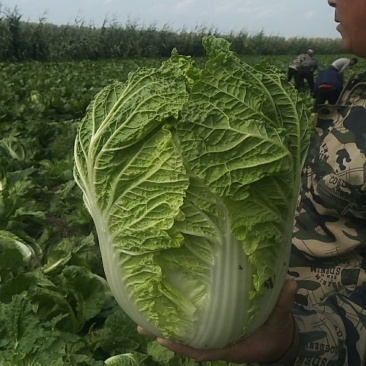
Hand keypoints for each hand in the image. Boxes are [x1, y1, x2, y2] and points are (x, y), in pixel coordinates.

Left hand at [138, 279, 297, 363]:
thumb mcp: (280, 316)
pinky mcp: (217, 328)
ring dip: (166, 329)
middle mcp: (218, 341)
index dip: (182, 346)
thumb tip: (291, 281)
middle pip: (187, 343)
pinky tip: (167, 314)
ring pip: (188, 335)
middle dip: (164, 336)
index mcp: (229, 344)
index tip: (162, 338)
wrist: (280, 340)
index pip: (201, 350)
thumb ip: (283, 300)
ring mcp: (215, 334)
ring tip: (143, 320)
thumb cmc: (277, 331)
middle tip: (140, 327)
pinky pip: (196, 328)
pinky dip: (181, 324)